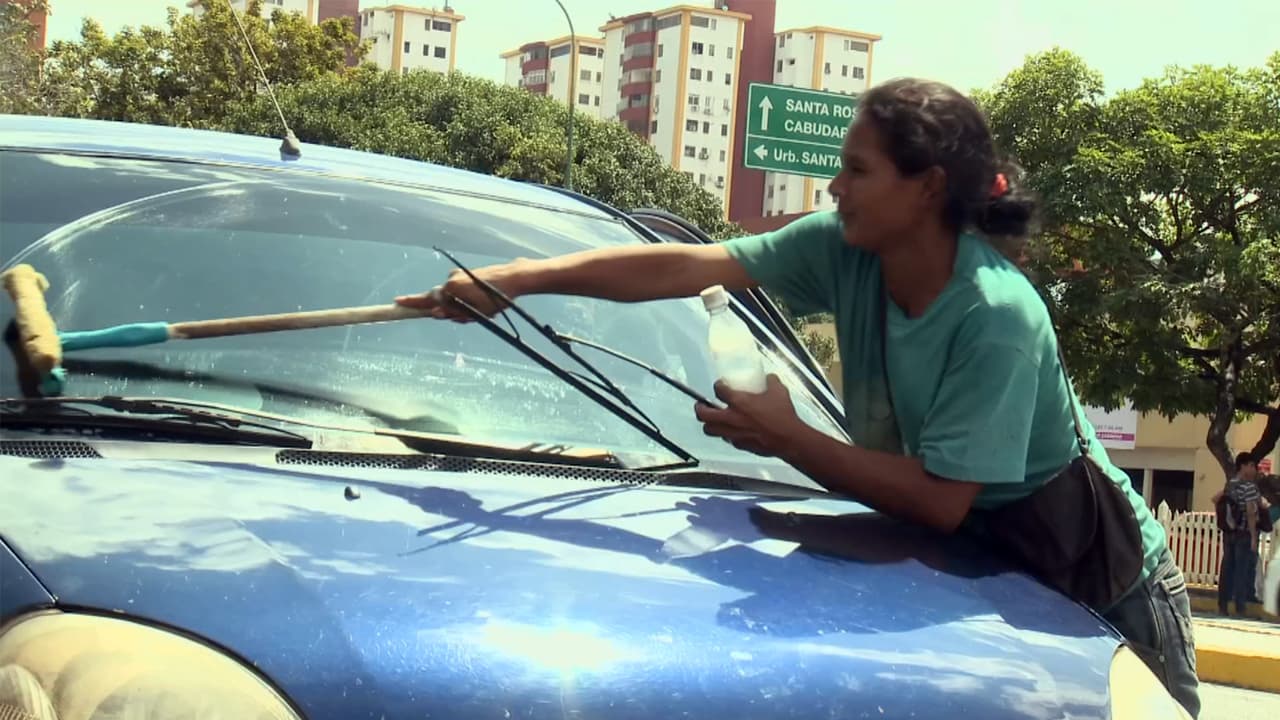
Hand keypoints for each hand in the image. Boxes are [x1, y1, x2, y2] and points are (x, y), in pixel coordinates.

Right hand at [394, 258, 536, 321]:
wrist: (514, 277)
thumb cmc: (496, 298)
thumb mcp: (475, 312)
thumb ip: (454, 313)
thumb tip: (436, 314)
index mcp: (451, 288)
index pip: (427, 299)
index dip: (412, 303)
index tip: (396, 302)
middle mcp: (451, 278)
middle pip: (441, 300)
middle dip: (451, 311)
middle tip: (468, 316)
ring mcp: (458, 274)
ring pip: (452, 296)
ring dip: (461, 306)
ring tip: (482, 309)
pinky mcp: (466, 273)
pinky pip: (460, 290)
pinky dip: (466, 299)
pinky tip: (483, 302)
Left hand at [693, 374, 803, 456]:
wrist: (788, 439)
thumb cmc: (783, 417)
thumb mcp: (779, 392)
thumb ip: (771, 381)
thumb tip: (769, 377)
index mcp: (738, 402)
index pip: (718, 390)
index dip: (717, 386)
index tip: (720, 385)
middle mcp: (731, 417)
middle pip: (703, 413)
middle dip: (699, 408)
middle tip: (702, 404)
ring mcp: (732, 432)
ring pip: (709, 429)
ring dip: (708, 423)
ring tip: (711, 419)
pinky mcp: (738, 444)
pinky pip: (724, 439)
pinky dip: (723, 434)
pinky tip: (730, 430)